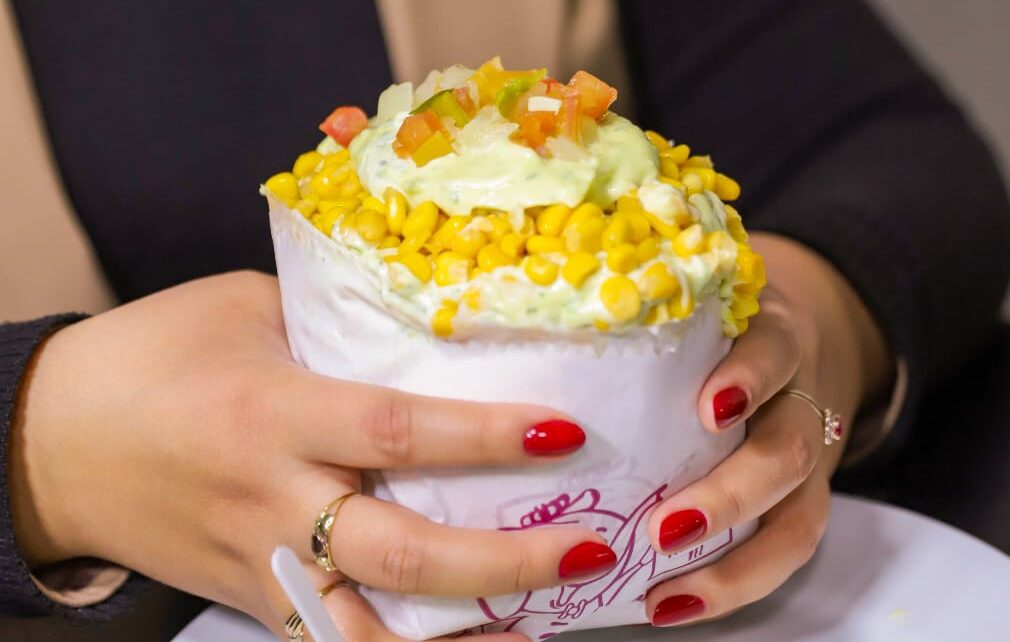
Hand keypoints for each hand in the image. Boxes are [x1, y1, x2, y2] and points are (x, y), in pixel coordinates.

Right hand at [8, 271, 611, 640]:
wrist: (51, 443)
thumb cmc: (152, 356)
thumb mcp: (242, 308)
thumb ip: (337, 318)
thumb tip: (432, 319)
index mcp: (273, 414)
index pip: (398, 431)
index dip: (487, 437)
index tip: (564, 431)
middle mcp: (272, 501)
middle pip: (400, 552)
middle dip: (503, 561)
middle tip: (588, 549)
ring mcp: (261, 565)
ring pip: (368, 629)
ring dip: (463, 635)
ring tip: (544, 622)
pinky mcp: (252, 600)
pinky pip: (334, 639)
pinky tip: (467, 640)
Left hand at [643, 234, 891, 625]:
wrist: (783, 344)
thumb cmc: (710, 326)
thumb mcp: (689, 303)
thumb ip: (636, 310)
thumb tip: (513, 313)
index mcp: (771, 337)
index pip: (774, 350)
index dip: (750, 378)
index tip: (710, 410)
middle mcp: (797, 401)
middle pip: (789, 450)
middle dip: (730, 496)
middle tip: (664, 529)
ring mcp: (804, 459)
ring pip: (799, 517)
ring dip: (737, 566)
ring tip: (670, 593)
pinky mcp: (797, 503)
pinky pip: (782, 551)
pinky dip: (734, 584)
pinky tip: (674, 605)